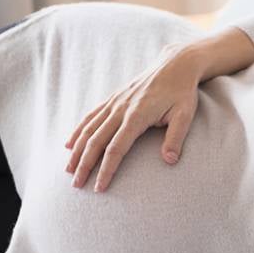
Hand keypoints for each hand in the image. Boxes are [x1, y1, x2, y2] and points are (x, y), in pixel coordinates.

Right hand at [64, 42, 200, 192]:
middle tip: (76, 185)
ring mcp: (115, 102)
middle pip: (96, 141)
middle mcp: (120, 109)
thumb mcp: (185, 115)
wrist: (175, 64)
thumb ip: (175, 138)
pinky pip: (91, 116)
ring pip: (89, 129)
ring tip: (68, 170)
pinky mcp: (113, 97)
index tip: (99, 187)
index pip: (116, 149)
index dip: (106, 170)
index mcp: (137, 116)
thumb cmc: (182, 92)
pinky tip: (69, 144)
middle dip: (84, 165)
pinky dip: (78, 130)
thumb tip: (169, 161)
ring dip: (77, 150)